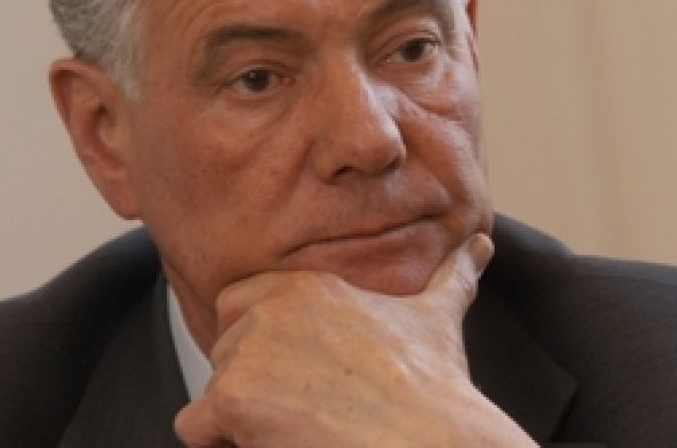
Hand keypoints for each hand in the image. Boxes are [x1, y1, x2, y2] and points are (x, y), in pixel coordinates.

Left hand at [174, 233, 536, 447]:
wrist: (428, 440)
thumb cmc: (434, 388)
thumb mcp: (438, 319)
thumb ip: (453, 277)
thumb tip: (482, 247)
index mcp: (308, 282)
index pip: (241, 304)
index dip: (264, 346)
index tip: (304, 375)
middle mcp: (271, 305)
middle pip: (225, 349)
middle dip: (254, 381)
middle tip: (309, 406)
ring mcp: (248, 350)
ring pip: (216, 389)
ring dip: (246, 416)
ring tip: (305, 425)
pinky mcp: (231, 396)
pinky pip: (195, 426)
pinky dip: (224, 442)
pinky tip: (279, 442)